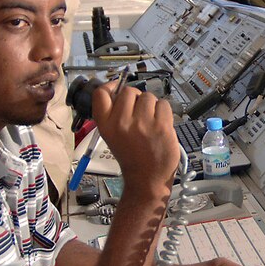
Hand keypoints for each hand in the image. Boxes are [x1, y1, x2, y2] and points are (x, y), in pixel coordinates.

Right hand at [91, 81, 177, 195]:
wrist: (147, 179)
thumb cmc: (131, 155)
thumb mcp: (112, 135)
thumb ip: (113, 113)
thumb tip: (121, 89)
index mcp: (106, 125)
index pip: (100, 94)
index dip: (111, 86)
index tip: (117, 87)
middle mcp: (122, 122)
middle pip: (129, 91)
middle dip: (136, 99)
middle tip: (139, 114)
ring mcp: (143, 124)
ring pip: (148, 96)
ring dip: (151, 106)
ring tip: (150, 123)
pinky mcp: (162, 126)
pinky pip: (163, 104)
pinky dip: (164, 112)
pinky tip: (160, 125)